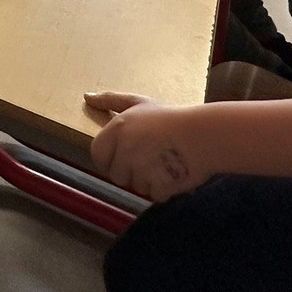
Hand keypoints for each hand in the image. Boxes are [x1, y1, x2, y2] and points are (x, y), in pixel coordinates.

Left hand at [86, 94, 204, 201]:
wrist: (203, 134)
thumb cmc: (170, 117)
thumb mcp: (138, 103)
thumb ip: (111, 101)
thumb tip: (87, 97)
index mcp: (117, 129)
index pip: (97, 155)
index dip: (110, 158)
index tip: (126, 153)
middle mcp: (125, 150)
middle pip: (116, 174)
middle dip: (131, 171)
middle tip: (151, 156)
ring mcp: (140, 170)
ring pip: (136, 186)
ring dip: (149, 180)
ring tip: (165, 161)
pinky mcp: (157, 186)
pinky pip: (155, 194)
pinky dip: (164, 189)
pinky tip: (174, 172)